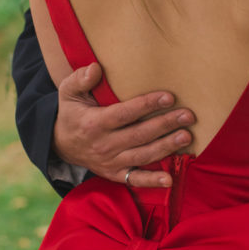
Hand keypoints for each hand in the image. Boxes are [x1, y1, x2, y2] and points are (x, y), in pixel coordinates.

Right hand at [52, 63, 195, 187]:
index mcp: (94, 123)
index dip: (147, 105)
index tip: (169, 97)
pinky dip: (152, 181)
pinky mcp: (115, 174)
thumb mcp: (68, 93)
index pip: (124, 114)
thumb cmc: (72, 113)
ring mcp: (111, 161)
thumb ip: (80, 79)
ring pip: (143, 155)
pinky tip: (170, 179)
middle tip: (188, 116)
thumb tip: (95, 68)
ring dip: (166, 147)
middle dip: (165, 125)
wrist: (60, 144)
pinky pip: (135, 179)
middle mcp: (104, 145)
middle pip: (139, 135)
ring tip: (186, 136)